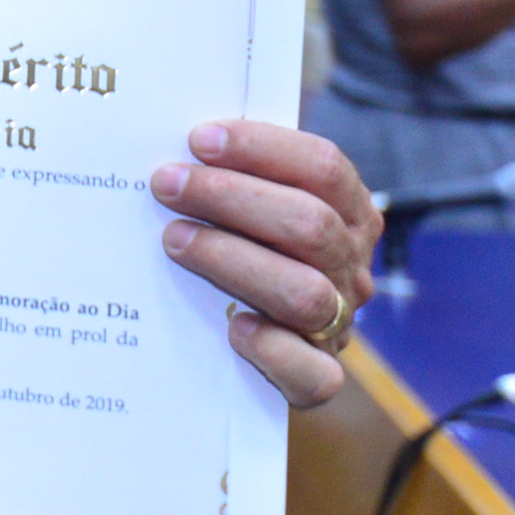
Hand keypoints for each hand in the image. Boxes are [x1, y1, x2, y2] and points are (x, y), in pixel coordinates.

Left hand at [154, 120, 379, 408]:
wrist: (248, 347)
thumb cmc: (241, 249)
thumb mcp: (249, 206)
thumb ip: (234, 172)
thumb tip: (175, 136)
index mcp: (347, 214)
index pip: (323, 167)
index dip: (262, 146)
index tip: (198, 138)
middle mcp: (348, 267)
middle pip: (310, 224)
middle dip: (230, 196)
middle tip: (166, 184)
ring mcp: (338, 324)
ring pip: (304, 292)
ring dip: (233, 259)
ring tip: (174, 239)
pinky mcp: (318, 377)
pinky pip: (313, 373)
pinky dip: (273, 348)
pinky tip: (232, 327)